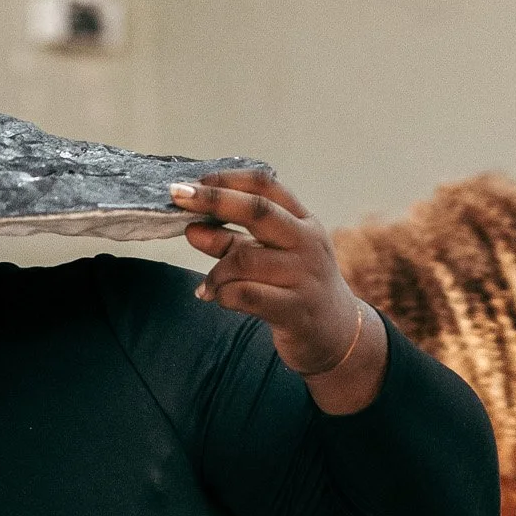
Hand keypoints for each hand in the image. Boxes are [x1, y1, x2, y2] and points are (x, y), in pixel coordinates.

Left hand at [172, 166, 387, 412]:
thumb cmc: (297, 290)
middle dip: (214, 200)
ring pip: (244, 259)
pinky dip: (222, 294)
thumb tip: (192, 228)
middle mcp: (307, 242)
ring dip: (215, 270)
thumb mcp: (270, 259)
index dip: (229, 180)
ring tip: (209, 284)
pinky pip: (246, 294)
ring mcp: (304, 275)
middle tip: (178, 198)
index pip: (266, 187)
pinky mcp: (295, 309)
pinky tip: (215, 297)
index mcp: (304, 222)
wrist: (337, 336)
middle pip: (258, 210)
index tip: (197, 181)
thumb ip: (233, 243)